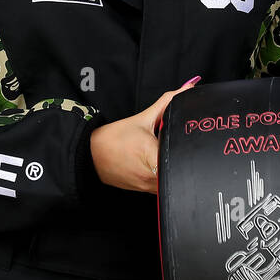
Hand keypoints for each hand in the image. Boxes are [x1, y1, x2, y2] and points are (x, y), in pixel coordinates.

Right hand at [89, 78, 197, 193]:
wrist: (91, 154)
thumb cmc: (113, 138)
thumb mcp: (142, 118)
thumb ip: (167, 102)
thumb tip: (187, 88)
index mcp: (152, 157)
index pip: (180, 157)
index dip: (189, 150)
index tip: (189, 142)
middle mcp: (151, 176)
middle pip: (179, 169)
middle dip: (182, 157)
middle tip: (177, 146)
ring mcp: (147, 187)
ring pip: (171, 180)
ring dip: (172, 168)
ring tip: (164, 154)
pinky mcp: (143, 191)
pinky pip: (160, 186)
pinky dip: (163, 175)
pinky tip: (156, 164)